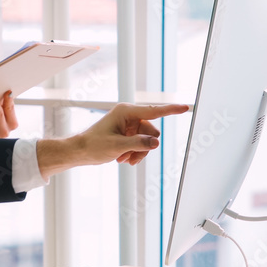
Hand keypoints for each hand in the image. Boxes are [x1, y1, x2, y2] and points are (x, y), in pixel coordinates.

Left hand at [36, 103, 189, 178]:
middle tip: (130, 157)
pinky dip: (134, 153)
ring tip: (124, 159)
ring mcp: (128, 125)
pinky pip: (141, 144)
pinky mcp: (127, 134)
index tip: (186, 107)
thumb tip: (156, 142)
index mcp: (126, 112)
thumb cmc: (94, 146)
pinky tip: (122, 159)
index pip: (154, 111)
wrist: (79, 152)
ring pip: (147, 140)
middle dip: (145, 146)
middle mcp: (129, 116)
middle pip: (152, 131)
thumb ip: (139, 144)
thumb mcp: (118, 147)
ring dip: (138, 152)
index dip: (171, 110)